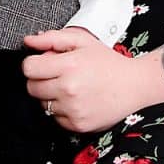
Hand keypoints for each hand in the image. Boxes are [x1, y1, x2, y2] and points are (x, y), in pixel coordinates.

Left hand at [22, 27, 163, 133]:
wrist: (134, 86)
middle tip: (58, 75)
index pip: (28, 68)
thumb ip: (52, 38)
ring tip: (71, 87)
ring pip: (42, 104)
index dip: (34, 63)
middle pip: (31, 87)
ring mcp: (73, 109)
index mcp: (69, 65)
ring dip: (51, 96)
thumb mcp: (82, 41)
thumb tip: (28, 41)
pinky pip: (55, 118)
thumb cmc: (108, 62)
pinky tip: (77, 100)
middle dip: (40, 79)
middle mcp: (69, 89)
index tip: (44, 63)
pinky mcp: (77, 125)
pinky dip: (62, 110)